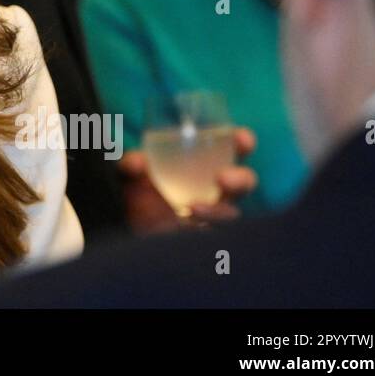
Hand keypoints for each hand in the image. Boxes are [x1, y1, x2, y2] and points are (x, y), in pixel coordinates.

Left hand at [119, 127, 258, 233]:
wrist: (130, 225)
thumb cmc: (139, 190)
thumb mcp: (131, 173)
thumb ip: (132, 164)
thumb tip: (137, 163)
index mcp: (206, 163)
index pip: (233, 149)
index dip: (243, 142)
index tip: (242, 139)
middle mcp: (216, 188)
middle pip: (244, 182)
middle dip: (240, 179)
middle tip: (222, 179)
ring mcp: (213, 214)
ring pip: (231, 214)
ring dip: (217, 211)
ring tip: (193, 207)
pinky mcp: (204, 236)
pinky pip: (213, 235)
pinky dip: (202, 230)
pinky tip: (185, 225)